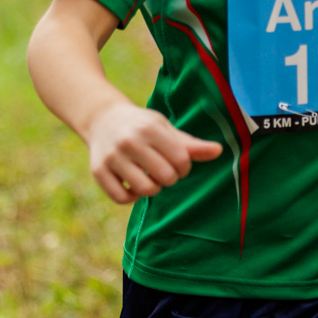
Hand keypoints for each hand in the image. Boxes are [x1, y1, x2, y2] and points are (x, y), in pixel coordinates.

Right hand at [84, 102, 223, 204]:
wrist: (103, 119)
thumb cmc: (143, 127)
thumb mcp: (166, 130)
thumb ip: (191, 145)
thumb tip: (219, 151)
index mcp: (150, 128)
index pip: (181, 160)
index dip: (184, 167)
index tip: (178, 162)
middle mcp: (130, 141)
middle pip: (165, 177)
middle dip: (170, 178)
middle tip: (164, 171)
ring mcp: (112, 156)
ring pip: (144, 190)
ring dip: (152, 189)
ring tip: (150, 179)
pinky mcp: (98, 170)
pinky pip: (121, 198)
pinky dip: (131, 197)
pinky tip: (133, 185)